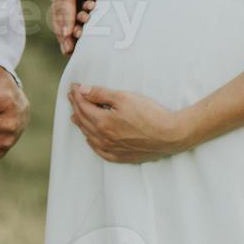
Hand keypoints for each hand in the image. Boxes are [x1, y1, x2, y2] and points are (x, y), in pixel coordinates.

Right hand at [53, 0, 122, 54]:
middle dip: (61, 28)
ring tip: (67, 47)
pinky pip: (63, 5)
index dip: (66, 17)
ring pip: (58, 8)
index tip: (68, 32)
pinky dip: (65, 20)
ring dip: (61, 27)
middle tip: (66, 48)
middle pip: (58, 6)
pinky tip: (68, 35)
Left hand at [65, 83, 197, 162]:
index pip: (83, 106)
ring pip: (89, 136)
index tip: (74, 86)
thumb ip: (101, 94)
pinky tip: (90, 139)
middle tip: (72, 96)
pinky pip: (100, 151)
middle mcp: (103, 138)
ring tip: (75, 116)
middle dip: (76, 106)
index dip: (77, 94)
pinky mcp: (121, 156)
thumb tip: (82, 90)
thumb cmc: (150, 115)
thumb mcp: (125, 98)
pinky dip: (92, 142)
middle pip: (84, 120)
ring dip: (81, 123)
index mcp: (103, 122)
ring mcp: (112, 149)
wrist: (171, 135)